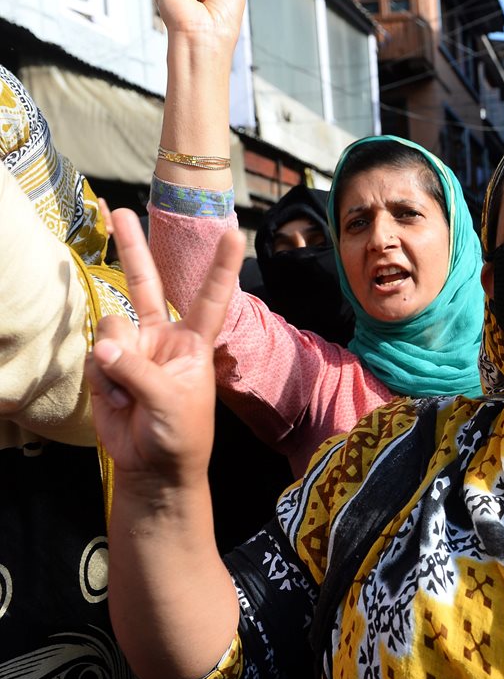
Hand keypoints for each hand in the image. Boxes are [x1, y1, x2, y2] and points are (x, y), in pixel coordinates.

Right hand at [85, 209, 243, 488]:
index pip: (211, 296)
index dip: (221, 266)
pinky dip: (101, 379)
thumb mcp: (171, 401)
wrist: (152, 468)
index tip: (234, 232)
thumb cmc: (180, 435)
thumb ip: (137, 370)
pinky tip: (117, 401)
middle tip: (118, 210)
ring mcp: (133, 348)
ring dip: (116, 361)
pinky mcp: (106, 364)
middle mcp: (164, 336)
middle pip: (147, 284)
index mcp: (195, 341)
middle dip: (132, 247)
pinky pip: (95, 356)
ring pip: (112, 327)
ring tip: (131, 393)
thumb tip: (104, 347)